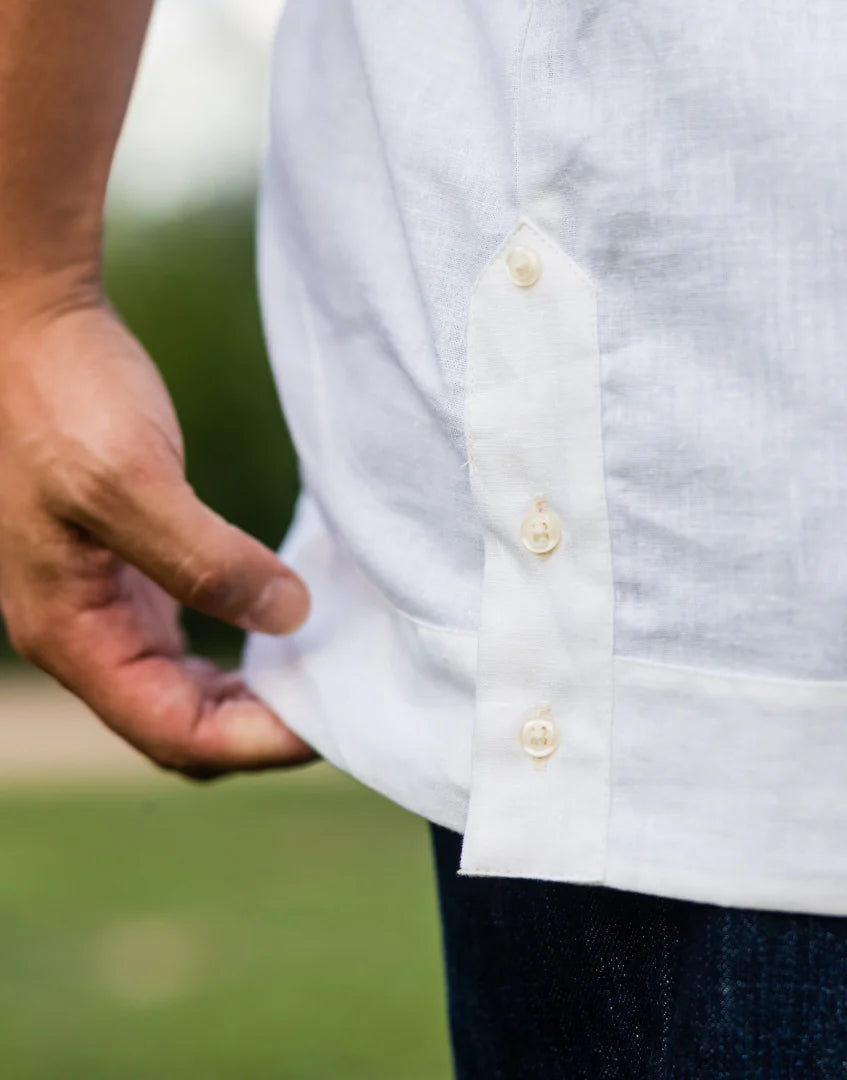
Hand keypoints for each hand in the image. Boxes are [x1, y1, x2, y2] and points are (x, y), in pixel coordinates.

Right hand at [0, 290, 315, 779]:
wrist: (29, 331)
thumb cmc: (63, 399)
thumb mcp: (131, 480)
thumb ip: (205, 559)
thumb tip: (288, 615)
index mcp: (72, 634)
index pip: (173, 733)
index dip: (255, 743)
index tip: (331, 724)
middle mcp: (84, 636)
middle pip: (181, 726)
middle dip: (258, 731)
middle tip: (340, 709)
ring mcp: (106, 607)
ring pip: (185, 691)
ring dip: (251, 699)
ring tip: (323, 681)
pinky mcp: (130, 575)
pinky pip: (188, 645)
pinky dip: (239, 655)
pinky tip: (285, 632)